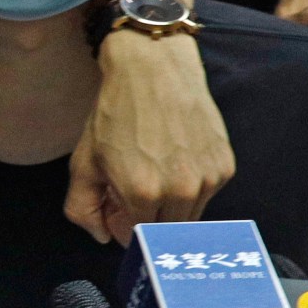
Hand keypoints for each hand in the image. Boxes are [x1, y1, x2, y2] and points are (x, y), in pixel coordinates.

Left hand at [69, 32, 232, 241]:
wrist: (154, 70)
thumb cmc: (116, 114)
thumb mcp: (84, 161)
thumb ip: (82, 207)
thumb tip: (102, 236)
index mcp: (142, 193)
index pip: (137, 237)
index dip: (124, 226)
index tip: (116, 209)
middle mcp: (181, 191)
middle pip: (165, 231)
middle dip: (146, 219)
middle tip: (132, 191)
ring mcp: (208, 179)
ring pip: (189, 216)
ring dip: (170, 206)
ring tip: (153, 172)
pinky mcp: (225, 167)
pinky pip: (206, 194)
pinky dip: (190, 188)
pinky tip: (174, 160)